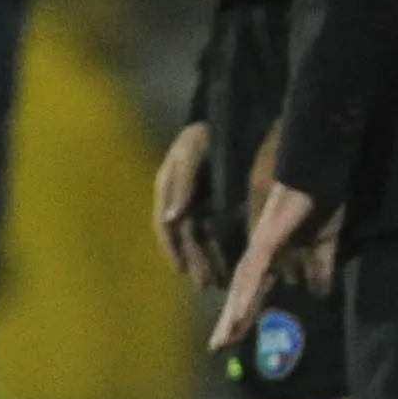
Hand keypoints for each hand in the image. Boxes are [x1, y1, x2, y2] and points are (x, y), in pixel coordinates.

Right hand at [152, 119, 221, 288]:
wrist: (230, 113)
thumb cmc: (204, 133)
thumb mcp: (190, 153)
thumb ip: (181, 183)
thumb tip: (173, 218)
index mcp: (167, 188)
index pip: (166, 226)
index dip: (173, 249)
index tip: (182, 271)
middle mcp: (180, 199)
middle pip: (186, 237)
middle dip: (195, 261)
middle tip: (206, 285)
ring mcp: (199, 201)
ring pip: (201, 237)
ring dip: (207, 260)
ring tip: (218, 281)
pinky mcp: (218, 201)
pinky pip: (216, 229)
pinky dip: (221, 247)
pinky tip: (231, 262)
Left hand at [210, 181, 337, 354]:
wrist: (319, 172)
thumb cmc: (320, 202)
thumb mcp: (324, 244)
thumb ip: (321, 268)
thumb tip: (320, 294)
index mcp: (274, 256)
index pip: (255, 290)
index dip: (245, 313)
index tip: (234, 338)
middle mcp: (261, 253)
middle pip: (242, 291)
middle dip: (232, 320)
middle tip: (218, 347)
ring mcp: (261, 245)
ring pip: (243, 283)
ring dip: (235, 310)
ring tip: (225, 337)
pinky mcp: (267, 238)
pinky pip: (255, 267)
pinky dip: (248, 289)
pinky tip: (241, 308)